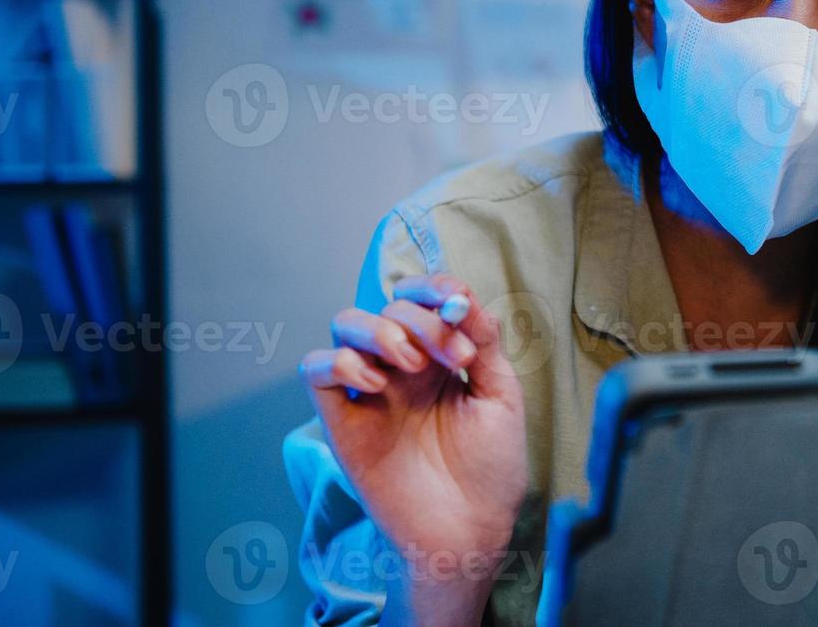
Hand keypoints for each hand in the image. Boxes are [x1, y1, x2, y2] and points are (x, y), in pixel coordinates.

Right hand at [300, 274, 528, 625]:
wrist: (471, 530)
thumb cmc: (491, 469)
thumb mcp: (500, 396)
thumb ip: (483, 344)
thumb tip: (464, 300)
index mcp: (440, 357)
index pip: (421, 299)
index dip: (434, 287)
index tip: (458, 303)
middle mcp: (401, 368)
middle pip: (388, 308)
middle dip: (423, 321)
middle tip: (455, 359)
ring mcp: (370, 393)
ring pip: (344, 324)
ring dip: (378, 329)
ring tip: (411, 362)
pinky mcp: (343, 423)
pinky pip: (316, 371)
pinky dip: (339, 362)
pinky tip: (376, 384)